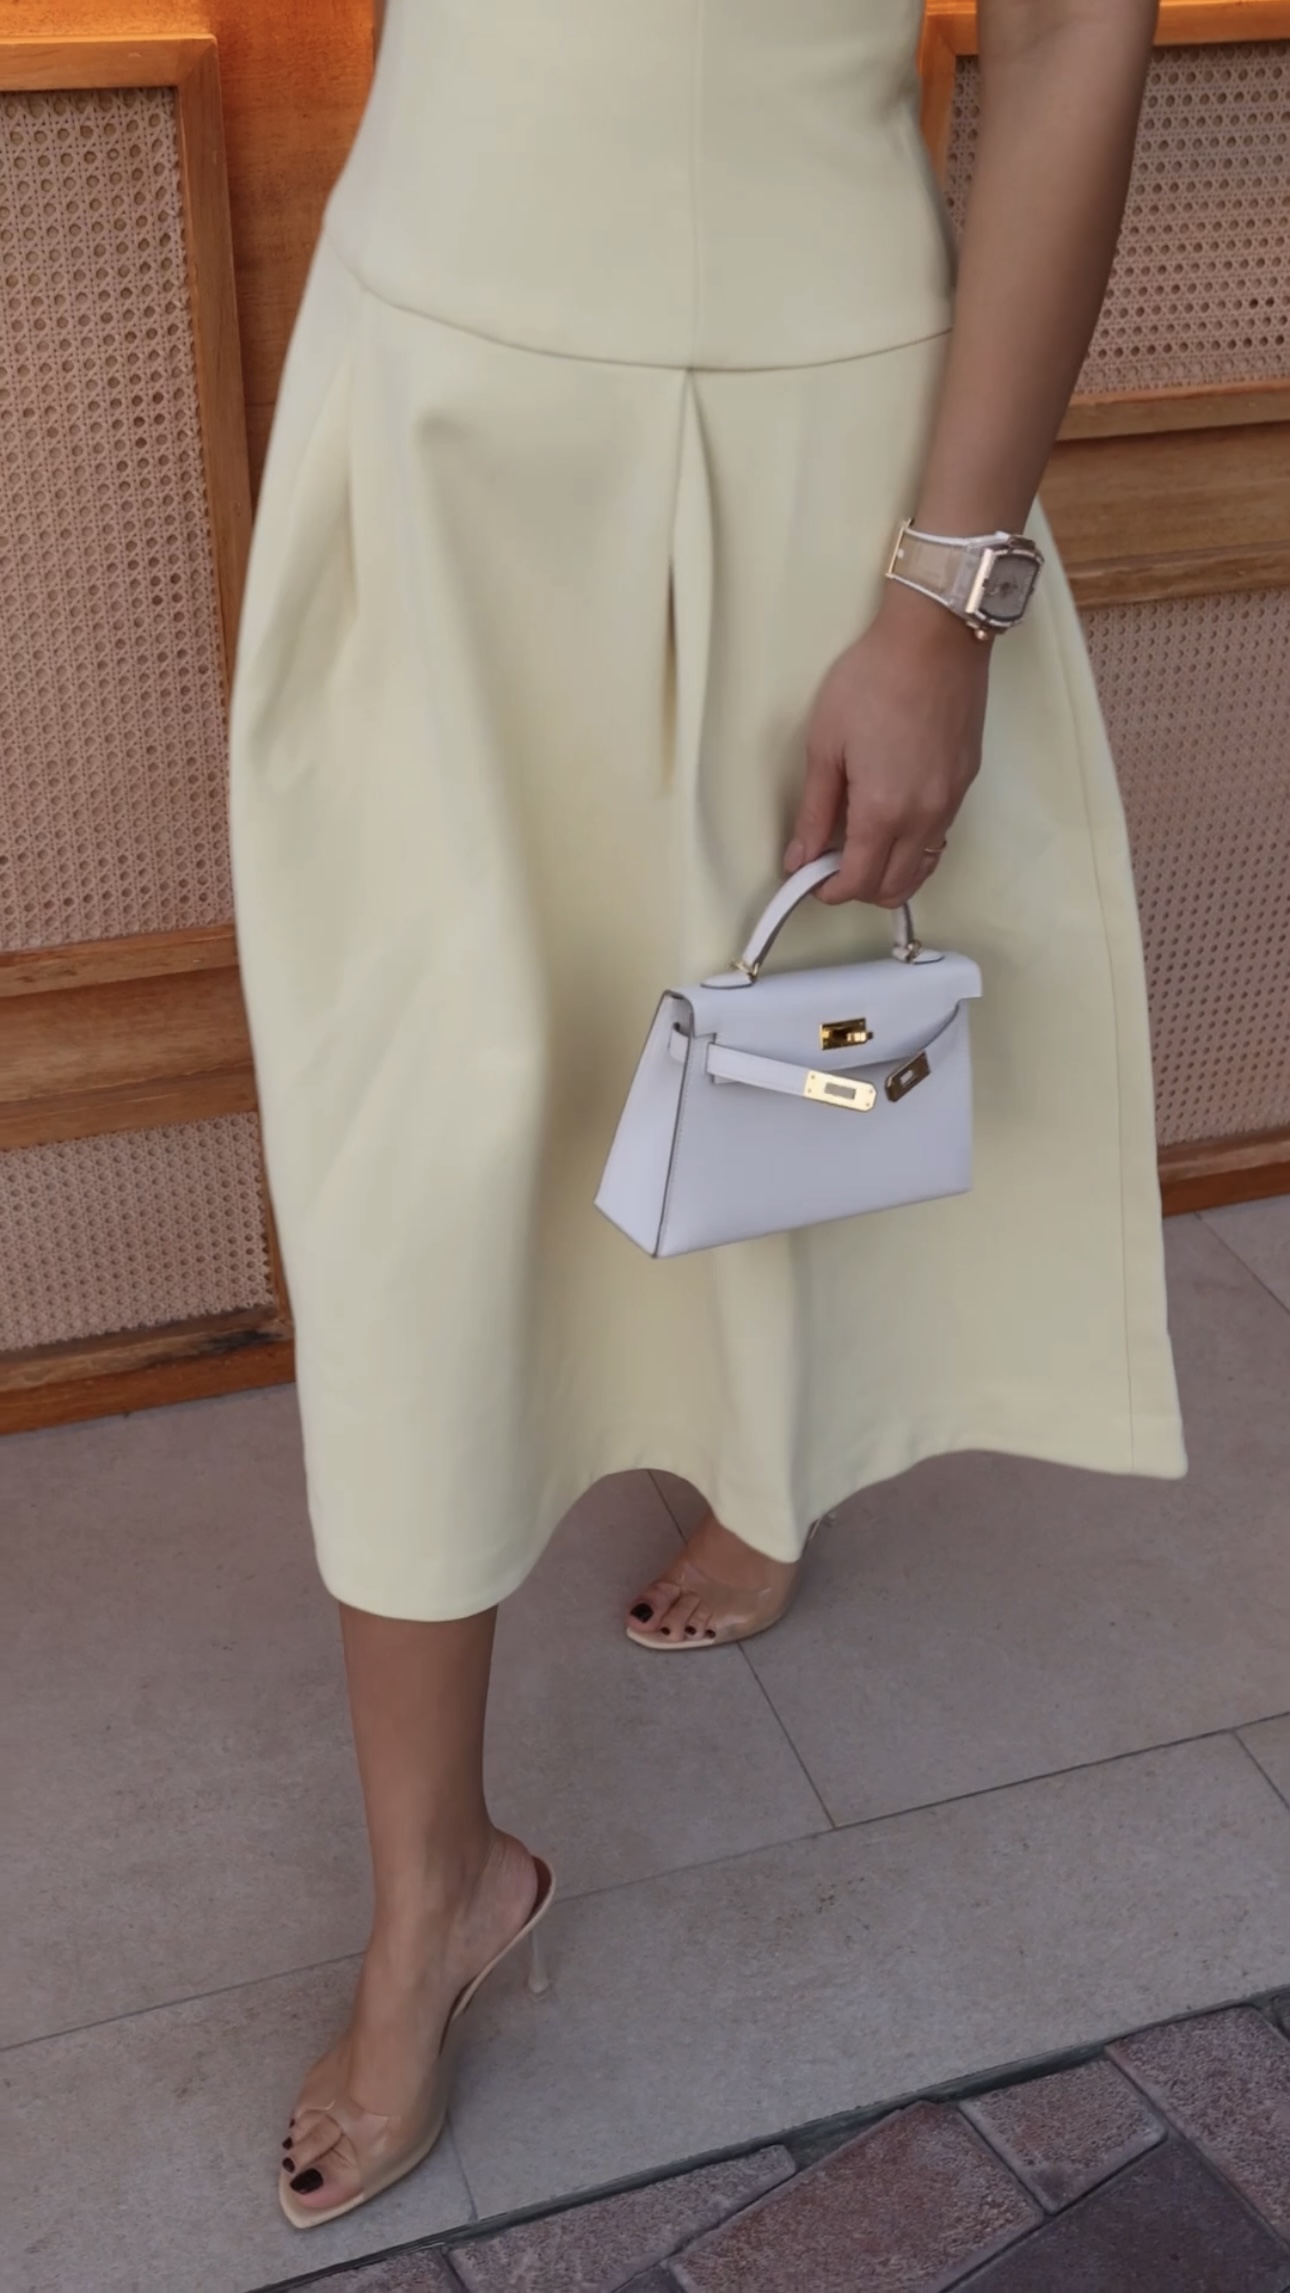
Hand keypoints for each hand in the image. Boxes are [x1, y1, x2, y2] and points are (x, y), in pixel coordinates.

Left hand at [785, 583, 991, 907]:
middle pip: (894, 887)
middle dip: (859, 889)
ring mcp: (950, 802)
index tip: (810, 880)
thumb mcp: (826, 745)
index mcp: (884, 809)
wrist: (935, 638)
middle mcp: (924, 816)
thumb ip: (814, 811)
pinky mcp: (964, 784)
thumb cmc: (875, 679)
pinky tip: (892, 823)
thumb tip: (800, 857)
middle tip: (831, 864)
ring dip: (890, 873)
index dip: (829, 891)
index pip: (858, 882)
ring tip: (860, 845)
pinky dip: (913, 848)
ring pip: (922, 868)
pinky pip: (939, 838)